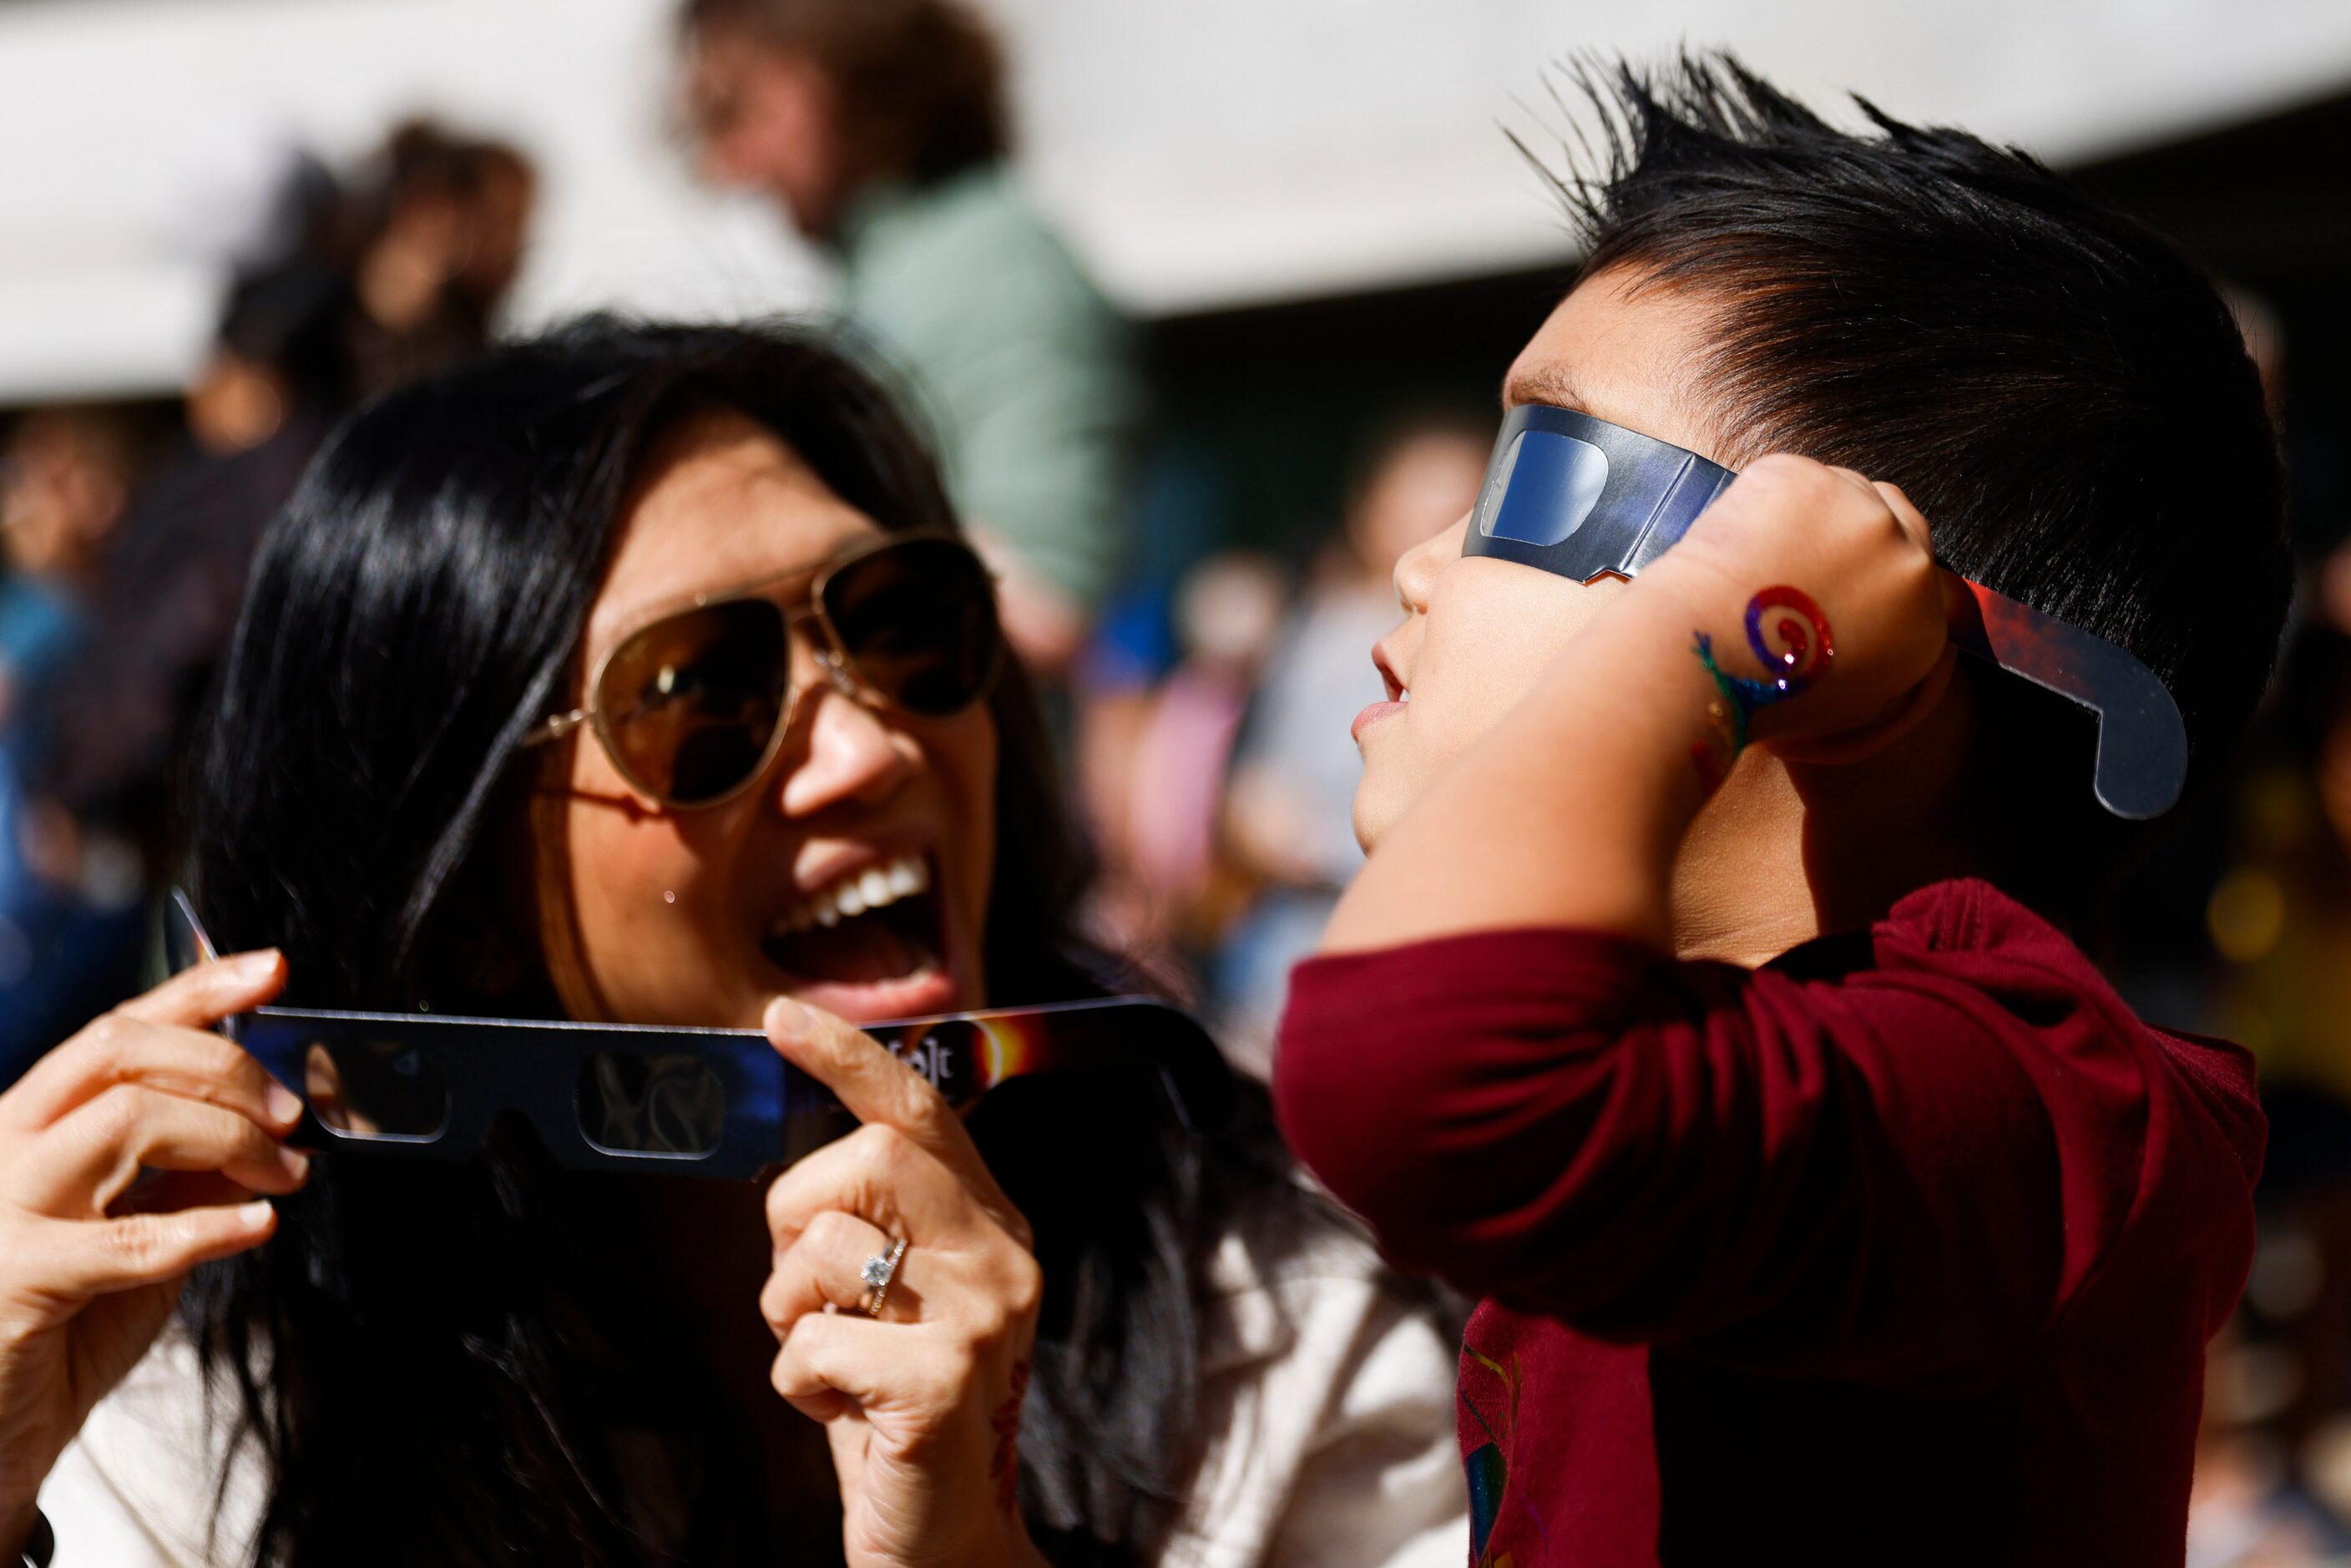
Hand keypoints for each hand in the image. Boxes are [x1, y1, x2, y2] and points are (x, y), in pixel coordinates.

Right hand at [0, 953, 306, 1537]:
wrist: (0, 1431)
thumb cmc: (67, 1329)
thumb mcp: (147, 1226)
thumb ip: (192, 1169)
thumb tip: (268, 1113)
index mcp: (37, 1123)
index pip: (119, 1029)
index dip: (200, 989)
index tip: (272, 969)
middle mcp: (8, 1148)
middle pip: (119, 1052)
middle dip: (226, 1066)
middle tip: (291, 1112)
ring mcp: (5, 1208)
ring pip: (125, 1121)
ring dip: (230, 1140)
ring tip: (281, 1174)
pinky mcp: (17, 1278)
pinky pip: (128, 1237)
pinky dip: (210, 1226)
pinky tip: (256, 1229)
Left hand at [759, 998, 1046, 1567]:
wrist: (944, 1543)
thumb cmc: (893, 1413)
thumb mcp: (891, 1301)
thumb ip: (871, 1226)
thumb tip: (799, 1158)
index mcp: (993, 1224)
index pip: (922, 1110)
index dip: (849, 1056)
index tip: (782, 1018)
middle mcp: (1004, 1256)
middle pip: (865, 1159)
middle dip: (795, 1219)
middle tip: (804, 1294)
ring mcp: (982, 1317)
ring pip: (821, 1253)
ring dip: (789, 1317)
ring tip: (832, 1365)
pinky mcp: (941, 1383)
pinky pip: (809, 1344)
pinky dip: (796, 1385)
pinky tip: (842, 1415)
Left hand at [1643, 453, 1952, 746]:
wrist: (1708, 650)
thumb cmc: (1761, 689)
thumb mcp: (1849, 702)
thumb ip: (1880, 652)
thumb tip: (1869, 624)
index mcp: (1925, 624)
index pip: (1919, 574)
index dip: (1877, 569)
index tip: (1843, 573)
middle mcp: (1909, 561)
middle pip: (1895, 519)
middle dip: (1856, 532)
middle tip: (1806, 552)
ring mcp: (1861, 511)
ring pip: (1848, 488)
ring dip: (1815, 511)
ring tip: (1766, 551)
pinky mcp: (1808, 478)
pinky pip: (1795, 476)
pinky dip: (1768, 498)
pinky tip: (1742, 535)